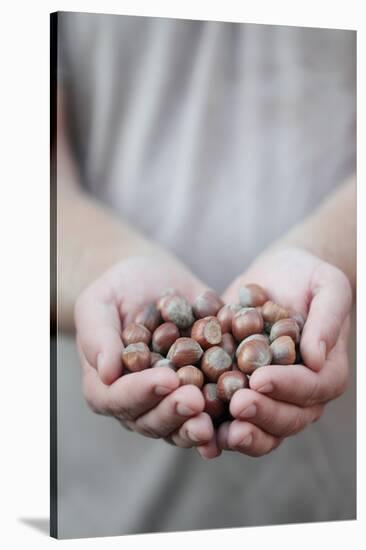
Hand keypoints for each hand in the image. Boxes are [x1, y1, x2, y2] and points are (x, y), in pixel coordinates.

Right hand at [74, 255, 220, 458]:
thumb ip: (99, 335)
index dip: (141, 392)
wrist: (155, 281)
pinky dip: (225, 419)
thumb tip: (106, 372)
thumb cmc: (120, 289)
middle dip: (174, 412)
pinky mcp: (201, 394)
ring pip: (181, 426)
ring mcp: (170, 402)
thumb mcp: (99, 302)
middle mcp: (138, 402)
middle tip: (195, 400)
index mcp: (106, 384)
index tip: (166, 379)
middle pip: (151, 420)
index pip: (117, 397)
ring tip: (214, 420)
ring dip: (197, 427)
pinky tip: (241, 416)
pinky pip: (212, 413)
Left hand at [217, 247, 351, 456]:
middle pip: (288, 417)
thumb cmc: (306, 275)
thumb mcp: (327, 284)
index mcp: (325, 370)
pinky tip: (196, 428)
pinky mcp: (240, 391)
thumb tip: (316, 357)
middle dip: (262, 414)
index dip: (288, 387)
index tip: (260, 379)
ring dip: (241, 434)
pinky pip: (230, 418)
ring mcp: (269, 397)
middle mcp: (300, 393)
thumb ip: (328, 317)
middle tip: (237, 404)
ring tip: (218, 431)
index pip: (312, 387)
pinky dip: (215, 428)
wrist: (276, 275)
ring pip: (261, 428)